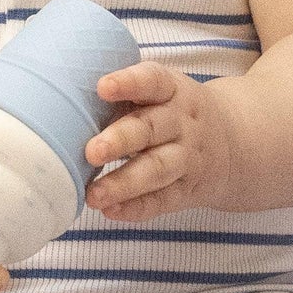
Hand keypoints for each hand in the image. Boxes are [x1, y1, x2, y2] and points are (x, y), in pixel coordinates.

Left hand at [82, 63, 239, 222]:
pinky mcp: (187, 189)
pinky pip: (162, 200)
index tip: (102, 87)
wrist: (235, 143)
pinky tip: (109, 210)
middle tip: (92, 151)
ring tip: (94, 194)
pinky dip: (136, 208)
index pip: (153, 81)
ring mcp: (187, 158)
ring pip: (157, 169)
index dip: (129, 82)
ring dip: (125, 183)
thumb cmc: (173, 111)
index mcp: (172, 90)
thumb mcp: (161, 92)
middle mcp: (181, 122)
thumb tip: (56, 95)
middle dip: (121, 139)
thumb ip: (123, 93)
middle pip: (151, 128)